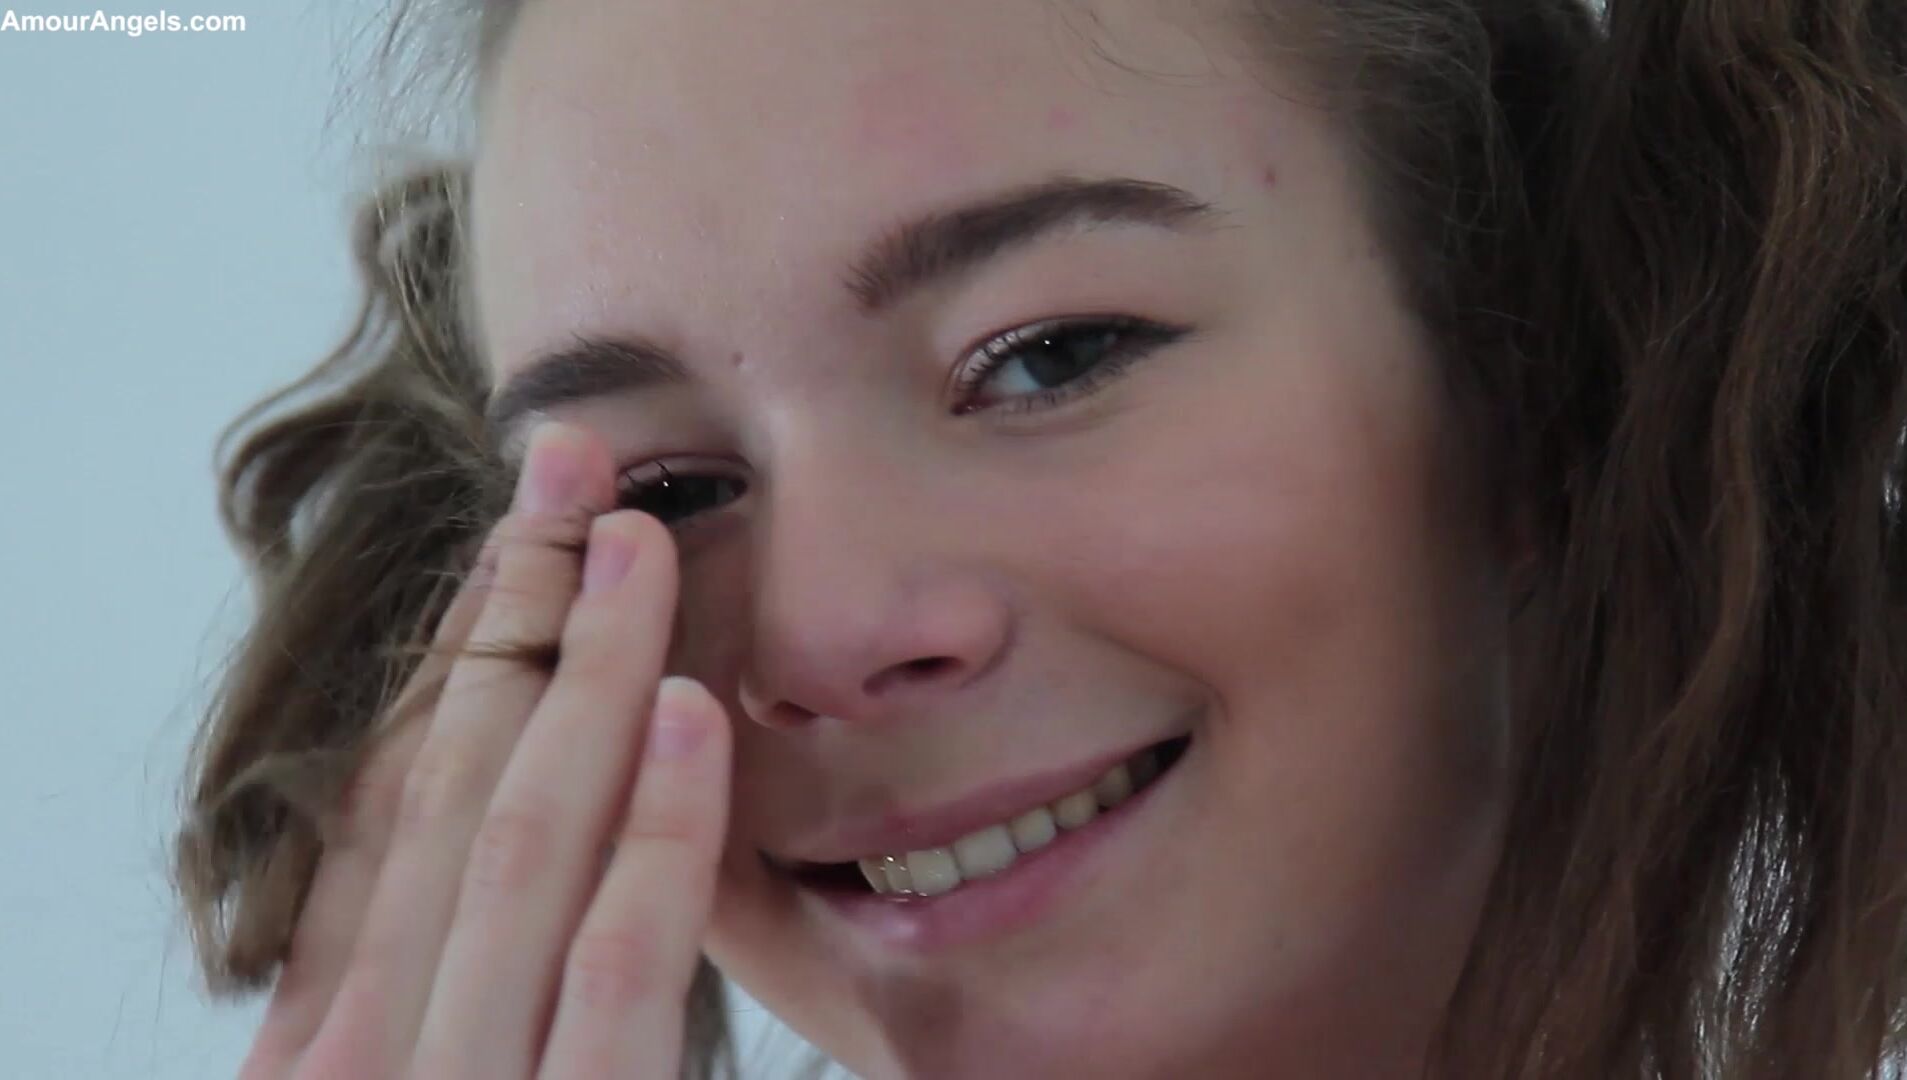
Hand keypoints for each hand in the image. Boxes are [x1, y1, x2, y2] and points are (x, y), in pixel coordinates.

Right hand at [238, 421, 732, 1078]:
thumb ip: (391, 1013)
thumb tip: (436, 878)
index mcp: (318, 1046)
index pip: (384, 813)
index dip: (448, 658)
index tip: (508, 543)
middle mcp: (369, 1051)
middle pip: (448, 786)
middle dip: (511, 611)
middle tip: (571, 465)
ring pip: (527, 840)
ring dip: (584, 672)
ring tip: (636, 539)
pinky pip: (617, 965)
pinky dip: (654, 831)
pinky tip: (688, 711)